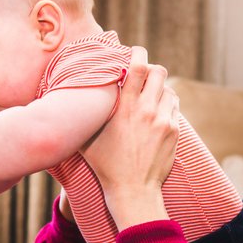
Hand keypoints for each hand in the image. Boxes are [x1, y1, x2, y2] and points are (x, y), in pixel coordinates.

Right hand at [79, 47, 178, 228]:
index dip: (137, 53)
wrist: (133, 190)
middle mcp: (146, 110)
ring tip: (149, 96)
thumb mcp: (87, 137)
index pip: (137, 66)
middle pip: (159, 71)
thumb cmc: (105, 164)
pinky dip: (166, 104)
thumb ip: (84, 114)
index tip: (134, 52)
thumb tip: (68, 96)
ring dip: (159, 87)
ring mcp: (163, 120)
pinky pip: (174, 107)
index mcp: (125, 108)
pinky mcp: (174, 131)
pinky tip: (156, 112)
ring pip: (168, 88)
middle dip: (151, 68)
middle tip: (143, 74)